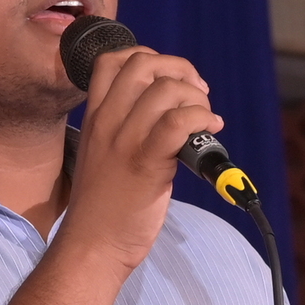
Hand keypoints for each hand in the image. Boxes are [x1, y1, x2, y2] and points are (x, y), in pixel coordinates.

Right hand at [57, 42, 218, 273]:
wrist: (93, 247)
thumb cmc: (104, 207)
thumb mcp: (103, 155)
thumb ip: (127, 127)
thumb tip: (171, 109)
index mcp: (95, 117)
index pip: (112, 59)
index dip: (150, 57)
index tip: (170, 80)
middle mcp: (106, 122)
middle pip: (143, 63)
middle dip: (179, 70)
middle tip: (196, 96)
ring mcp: (125, 142)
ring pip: (165, 89)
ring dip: (196, 98)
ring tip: (205, 122)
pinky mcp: (146, 164)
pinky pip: (179, 122)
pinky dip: (202, 119)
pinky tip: (210, 133)